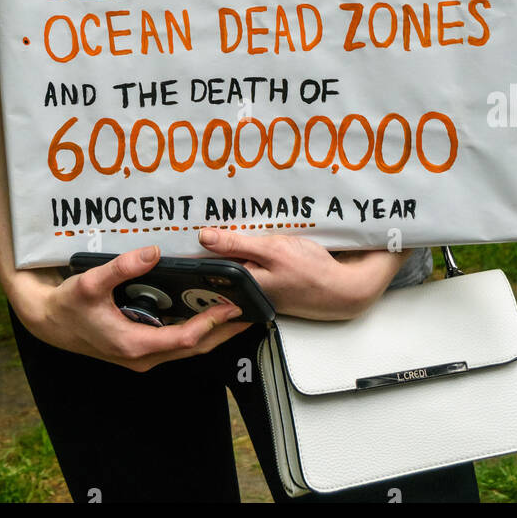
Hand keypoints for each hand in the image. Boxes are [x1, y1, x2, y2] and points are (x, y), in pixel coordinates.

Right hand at [9, 246, 248, 371]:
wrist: (48, 323)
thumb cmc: (68, 305)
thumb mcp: (91, 283)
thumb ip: (122, 267)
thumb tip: (153, 252)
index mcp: (134, 345)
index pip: (185, 339)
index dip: (211, 324)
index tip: (232, 308)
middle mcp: (141, 357)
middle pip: (193, 348)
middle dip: (222, 332)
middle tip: (248, 313)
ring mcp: (141, 356)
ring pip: (185, 348)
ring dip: (211, 333)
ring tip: (235, 313)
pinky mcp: (138, 349)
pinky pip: (174, 343)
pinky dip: (195, 331)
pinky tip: (205, 314)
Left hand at [199, 227, 409, 319]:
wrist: (344, 289)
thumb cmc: (311, 271)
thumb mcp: (273, 250)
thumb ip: (238, 244)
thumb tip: (204, 237)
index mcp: (243, 287)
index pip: (206, 272)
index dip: (190, 255)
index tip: (173, 237)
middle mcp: (246, 292)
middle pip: (216, 270)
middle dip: (203, 251)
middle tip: (187, 225)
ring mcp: (257, 290)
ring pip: (230, 268)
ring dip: (223, 250)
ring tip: (209, 227)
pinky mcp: (268, 285)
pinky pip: (246, 267)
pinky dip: (242, 253)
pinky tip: (241, 238)